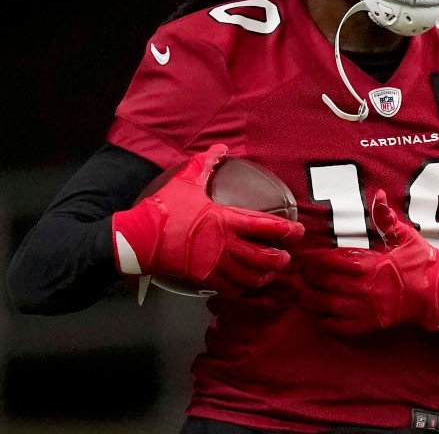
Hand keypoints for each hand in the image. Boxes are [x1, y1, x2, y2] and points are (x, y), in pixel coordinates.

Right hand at [112, 143, 304, 296]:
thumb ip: (205, 164)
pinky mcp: (205, 279)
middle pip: (264, 258)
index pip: (265, 227)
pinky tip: (248, 285)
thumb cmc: (164, 209)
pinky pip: (232, 289)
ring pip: (251, 277)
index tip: (298, 231)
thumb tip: (220, 149)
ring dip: (266, 275)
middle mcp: (226, 245)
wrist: (140, 238)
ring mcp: (216, 265)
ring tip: (272, 271)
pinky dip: (244, 289)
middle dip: (280, 258)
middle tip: (286, 256)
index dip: (287, 231)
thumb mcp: (186, 180)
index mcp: (226, 220)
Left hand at [298, 189, 438, 334]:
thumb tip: (378, 195)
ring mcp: (369, 308)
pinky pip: (346, 327)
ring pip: (332, 306)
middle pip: (328, 283)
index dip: (315, 259)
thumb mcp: (405, 236)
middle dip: (310, 279)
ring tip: (302, 296)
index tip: (304, 257)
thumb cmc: (422, 262)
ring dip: (314, 301)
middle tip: (298, 276)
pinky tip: (320, 321)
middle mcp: (366, 287)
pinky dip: (330, 325)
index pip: (334, 260)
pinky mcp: (373, 324)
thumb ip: (386, 218)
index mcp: (372, 264)